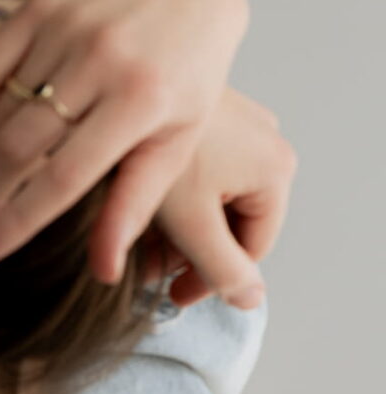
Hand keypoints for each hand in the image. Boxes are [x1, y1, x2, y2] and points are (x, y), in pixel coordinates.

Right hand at [0, 0, 247, 280]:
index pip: (64, 177)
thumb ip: (134, 203)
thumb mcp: (175, 141)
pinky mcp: (40, 6)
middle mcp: (105, 59)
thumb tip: (104, 272)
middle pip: (19, 149)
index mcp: (143, 100)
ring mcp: (69, 27)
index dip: (18, 221)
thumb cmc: (185, 77)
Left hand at [141, 90, 292, 308]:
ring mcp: (240, 129)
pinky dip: (174, 201)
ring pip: (212, 202)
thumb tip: (252, 302)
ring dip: (179, 232)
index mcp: (276, 169)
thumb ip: (221, 266)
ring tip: (139, 249)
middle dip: (190, 254)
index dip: (210, 279)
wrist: (117, 91)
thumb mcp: (190, 221)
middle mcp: (268, 144)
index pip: (253, 247)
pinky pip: (200, 175)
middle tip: (148, 274)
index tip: (171, 295)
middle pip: (232, 224)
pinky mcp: (209, 120)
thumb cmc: (155, 150)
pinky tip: (140, 216)